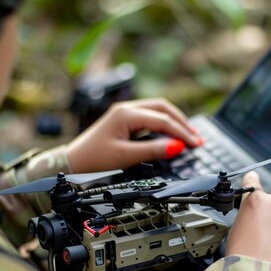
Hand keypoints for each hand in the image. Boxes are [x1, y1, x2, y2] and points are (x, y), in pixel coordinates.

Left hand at [66, 98, 202, 172]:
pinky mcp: (124, 119)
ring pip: (158, 110)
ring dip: (175, 121)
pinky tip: (172, 132)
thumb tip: (177, 146)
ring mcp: (125, 112)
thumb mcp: (126, 157)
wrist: (73, 161)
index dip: (181, 133)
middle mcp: (127, 108)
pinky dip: (165, 123)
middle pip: (164, 108)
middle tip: (197, 138)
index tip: (194, 144)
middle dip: (182, 123)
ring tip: (189, 135)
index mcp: (127, 114)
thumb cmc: (94, 159)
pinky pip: (150, 116)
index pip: (163, 120)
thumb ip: (154, 150)